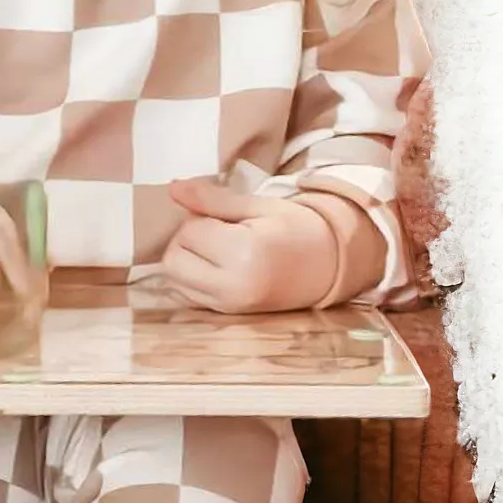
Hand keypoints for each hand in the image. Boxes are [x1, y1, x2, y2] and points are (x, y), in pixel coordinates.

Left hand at [162, 178, 337, 313]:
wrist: (329, 266)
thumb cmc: (296, 228)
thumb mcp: (258, 205)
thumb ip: (213, 199)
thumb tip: (172, 187)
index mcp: (244, 252)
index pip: (189, 232)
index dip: (199, 218)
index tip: (224, 217)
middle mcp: (233, 285)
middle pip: (173, 260)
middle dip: (185, 241)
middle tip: (215, 232)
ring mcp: (230, 305)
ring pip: (175, 282)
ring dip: (185, 261)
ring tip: (215, 251)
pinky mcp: (228, 314)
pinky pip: (187, 296)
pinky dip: (191, 280)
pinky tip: (215, 268)